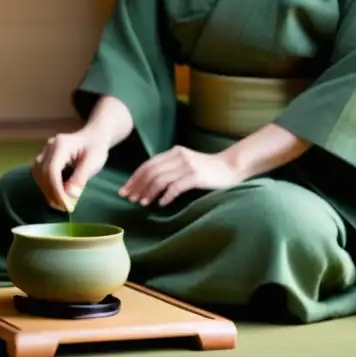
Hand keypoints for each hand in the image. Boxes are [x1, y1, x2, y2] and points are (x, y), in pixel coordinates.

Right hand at [31, 129, 109, 212]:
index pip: (52, 171)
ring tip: (61, 204)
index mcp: (61, 145)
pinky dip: (47, 187)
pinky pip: (40, 175)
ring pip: (38, 175)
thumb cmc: (95, 148)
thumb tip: (70, 195)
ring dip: (47, 192)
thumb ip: (80, 178)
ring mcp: (44, 152)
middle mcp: (49, 147)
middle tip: (65, 208)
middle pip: (42, 174)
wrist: (93, 137)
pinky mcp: (44, 158)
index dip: (56, 191)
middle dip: (52, 194)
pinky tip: (57, 196)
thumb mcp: (93, 162)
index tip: (66, 206)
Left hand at [118, 146, 240, 207]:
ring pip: (160, 179)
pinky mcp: (196, 176)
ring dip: (149, 192)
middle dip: (137, 186)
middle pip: (151, 172)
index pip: (148, 164)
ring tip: (142, 203)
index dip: (135, 177)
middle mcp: (178, 156)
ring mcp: (187, 166)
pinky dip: (166, 196)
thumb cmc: (207, 168)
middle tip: (129, 198)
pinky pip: (175, 187)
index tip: (125, 189)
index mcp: (173, 152)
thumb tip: (149, 183)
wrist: (230, 166)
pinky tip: (161, 204)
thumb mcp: (186, 163)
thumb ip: (170, 168)